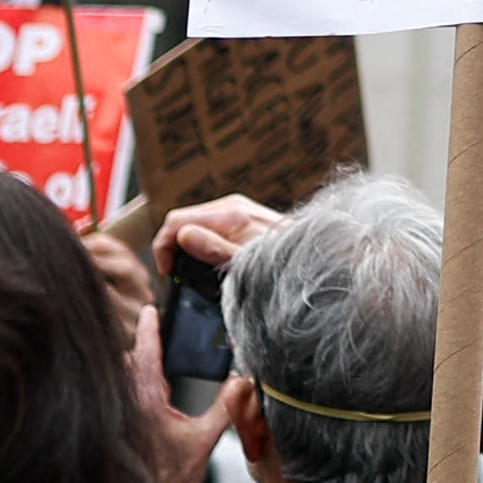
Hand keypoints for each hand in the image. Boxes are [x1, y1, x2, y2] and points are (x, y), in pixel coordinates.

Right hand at [155, 196, 278, 277]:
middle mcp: (232, 206)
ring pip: (196, 224)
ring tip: (192, 273)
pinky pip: (212, 227)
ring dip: (188, 247)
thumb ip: (214, 249)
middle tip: (178, 276)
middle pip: (183, 220)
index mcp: (229, 214)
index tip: (169, 273)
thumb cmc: (284, 265)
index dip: (163, 246)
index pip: (176, 220)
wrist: (319, 257)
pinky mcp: (245, 218)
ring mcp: (239, 210)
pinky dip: (203, 243)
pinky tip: (210, 262)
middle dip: (174, 247)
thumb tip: (183, 235)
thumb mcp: (246, 264)